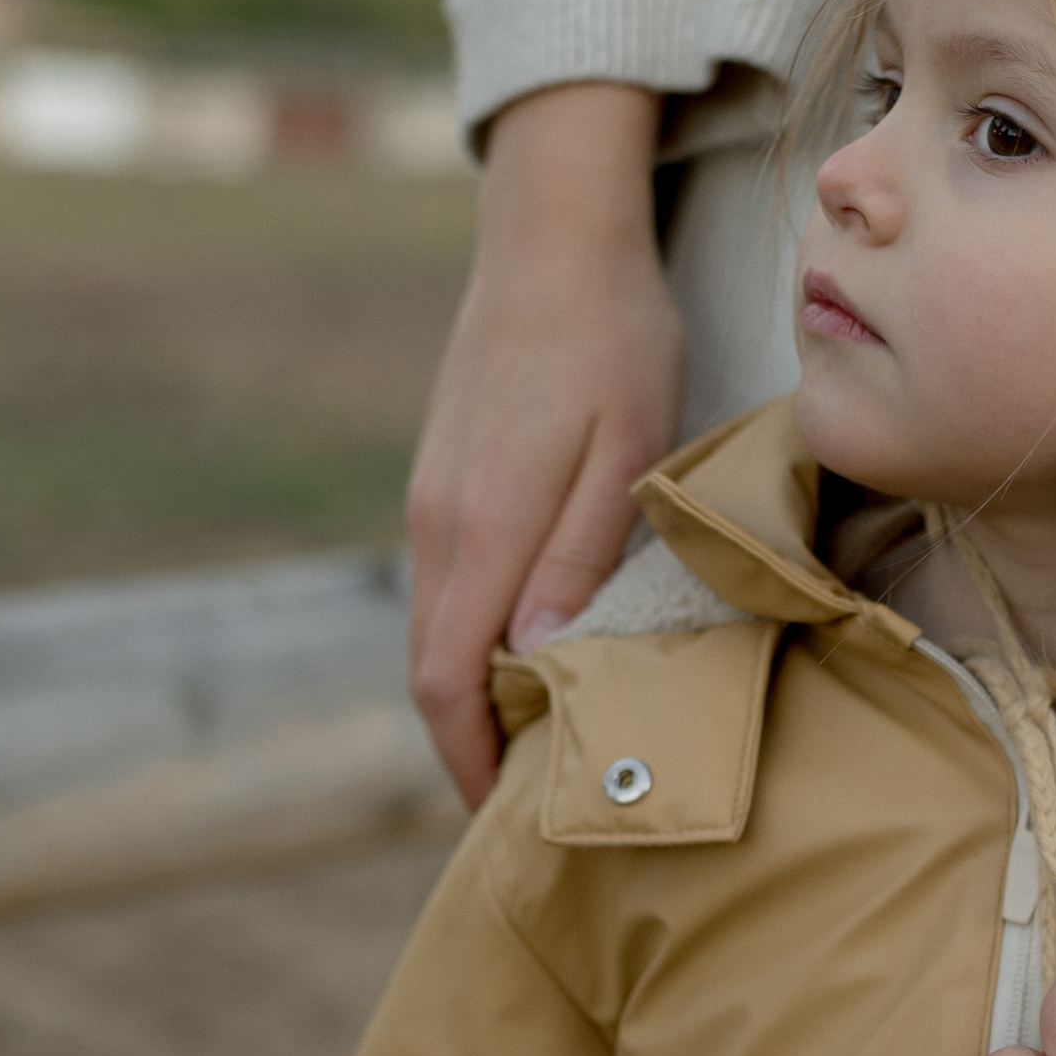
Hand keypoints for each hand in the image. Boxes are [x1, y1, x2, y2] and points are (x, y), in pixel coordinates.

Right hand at [406, 79, 685, 806]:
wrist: (552, 234)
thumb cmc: (612, 338)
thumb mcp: (624, 449)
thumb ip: (579, 555)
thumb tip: (538, 657)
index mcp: (480, 529)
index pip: (448, 682)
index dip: (470, 763)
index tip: (509, 822)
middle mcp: (437, 523)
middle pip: (431, 669)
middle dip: (468, 746)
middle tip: (531, 803)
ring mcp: (432, 497)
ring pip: (435, 627)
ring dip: (471, 692)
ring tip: (535, 742)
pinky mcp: (442, 474)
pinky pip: (446, 583)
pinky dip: (473, 635)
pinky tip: (524, 646)